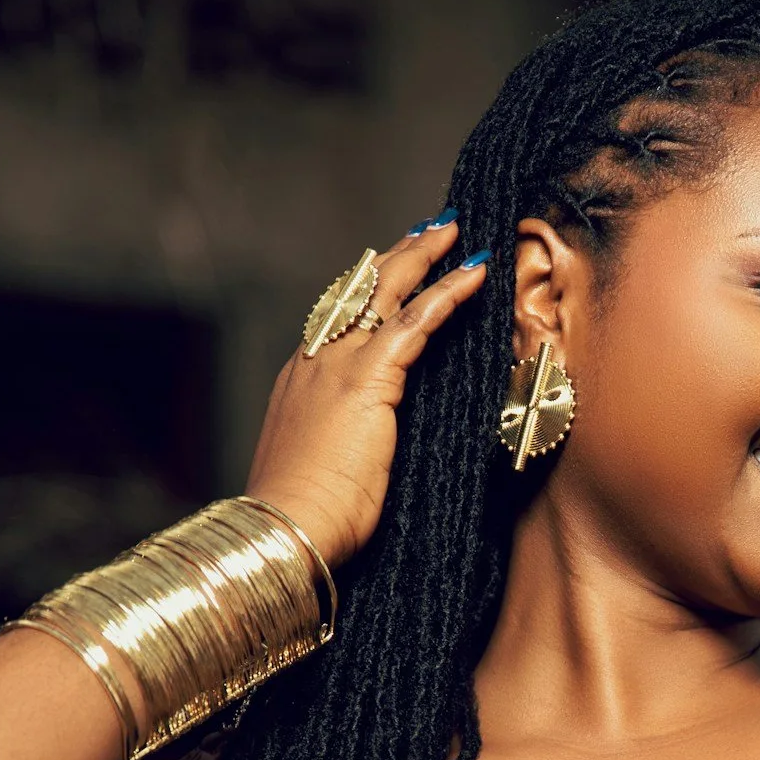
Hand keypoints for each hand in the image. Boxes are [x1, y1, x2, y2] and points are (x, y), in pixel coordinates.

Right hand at [246, 217, 488, 567]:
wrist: (289, 528)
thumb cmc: (308, 516)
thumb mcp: (326, 465)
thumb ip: (348, 439)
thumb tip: (373, 442)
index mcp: (303, 381)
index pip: (340, 317)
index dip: (370, 288)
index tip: (392, 266)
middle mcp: (316, 360)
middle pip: (359, 290)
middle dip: (398, 257)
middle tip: (432, 230)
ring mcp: (338, 365)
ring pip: (385, 293)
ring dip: (423, 259)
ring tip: (454, 234)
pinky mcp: (366, 378)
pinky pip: (414, 322)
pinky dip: (446, 293)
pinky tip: (471, 274)